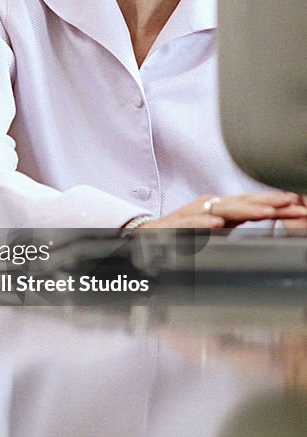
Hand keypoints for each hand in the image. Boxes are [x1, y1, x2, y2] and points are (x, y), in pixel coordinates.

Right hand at [138, 191, 306, 228]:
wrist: (145, 234)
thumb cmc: (184, 230)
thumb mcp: (217, 225)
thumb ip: (239, 220)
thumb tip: (269, 216)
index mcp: (220, 207)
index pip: (253, 204)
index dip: (276, 204)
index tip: (300, 207)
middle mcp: (208, 207)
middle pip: (242, 203)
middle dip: (268, 202)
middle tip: (292, 203)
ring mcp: (191, 214)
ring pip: (221, 210)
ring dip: (244, 210)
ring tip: (266, 213)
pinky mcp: (173, 226)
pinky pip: (190, 224)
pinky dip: (204, 224)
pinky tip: (217, 225)